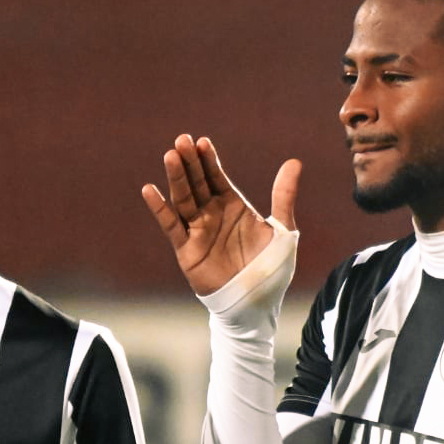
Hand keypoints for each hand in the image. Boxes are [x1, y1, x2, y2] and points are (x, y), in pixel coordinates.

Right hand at [141, 134, 299, 296]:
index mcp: (232, 206)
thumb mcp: (282, 229)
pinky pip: (171, 225)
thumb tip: (294, 162)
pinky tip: (149, 190)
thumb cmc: (269, 268)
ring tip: (170, 156)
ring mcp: (197, 230)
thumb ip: (283, 196)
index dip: (209, 160)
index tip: (202, 142)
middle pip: (197, 183)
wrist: (256, 302)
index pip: (217, 177)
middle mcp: (211, 214)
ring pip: (183, 199)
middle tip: (181, 140)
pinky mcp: (186, 249)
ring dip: (176, 178)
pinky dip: (160, 208)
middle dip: (189, 162)